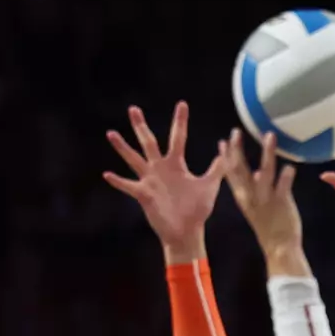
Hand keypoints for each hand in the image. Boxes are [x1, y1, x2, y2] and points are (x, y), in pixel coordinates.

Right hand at [104, 103, 221, 260]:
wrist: (187, 231)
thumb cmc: (198, 210)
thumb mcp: (210, 186)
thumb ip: (218, 169)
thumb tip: (228, 151)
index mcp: (176, 164)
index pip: (178, 137)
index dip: (180, 121)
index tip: (182, 104)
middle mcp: (160, 168)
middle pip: (149, 142)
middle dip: (141, 126)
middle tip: (133, 108)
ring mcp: (150, 180)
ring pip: (134, 159)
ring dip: (122, 147)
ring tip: (111, 133)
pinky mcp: (144, 194)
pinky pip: (128, 186)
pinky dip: (118, 181)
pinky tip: (107, 174)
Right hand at [221, 129, 302, 263]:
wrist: (279, 247)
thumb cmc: (269, 226)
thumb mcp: (256, 207)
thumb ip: (254, 189)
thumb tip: (257, 173)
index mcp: (243, 197)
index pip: (230, 174)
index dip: (226, 157)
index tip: (222, 141)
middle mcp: (251, 196)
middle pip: (241, 169)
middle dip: (237, 150)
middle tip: (235, 131)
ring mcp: (266, 199)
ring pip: (265, 171)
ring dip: (267, 152)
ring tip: (270, 135)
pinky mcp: (282, 203)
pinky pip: (283, 186)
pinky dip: (286, 176)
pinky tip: (290, 166)